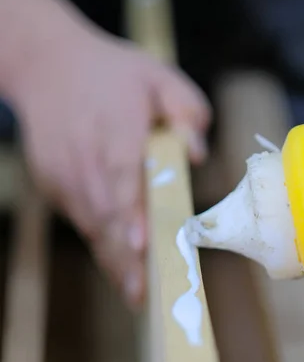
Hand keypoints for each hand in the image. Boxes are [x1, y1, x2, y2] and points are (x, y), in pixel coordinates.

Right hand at [12, 23, 210, 306]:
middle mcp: (86, 157)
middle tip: (147, 295)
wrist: (47, 66)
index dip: (131, 212)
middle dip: (126, 257)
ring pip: (93, 225)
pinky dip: (102, 243)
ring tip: (138, 293)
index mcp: (115, 127)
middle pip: (107, 214)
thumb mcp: (159, 76)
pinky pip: (82, 220)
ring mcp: (64, 174)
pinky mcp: (54, 186)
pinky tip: (121, 265)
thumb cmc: (113, 74)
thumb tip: (197, 155)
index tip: (143, 244)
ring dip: (115, 260)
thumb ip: (187, 110)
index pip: (122, 174)